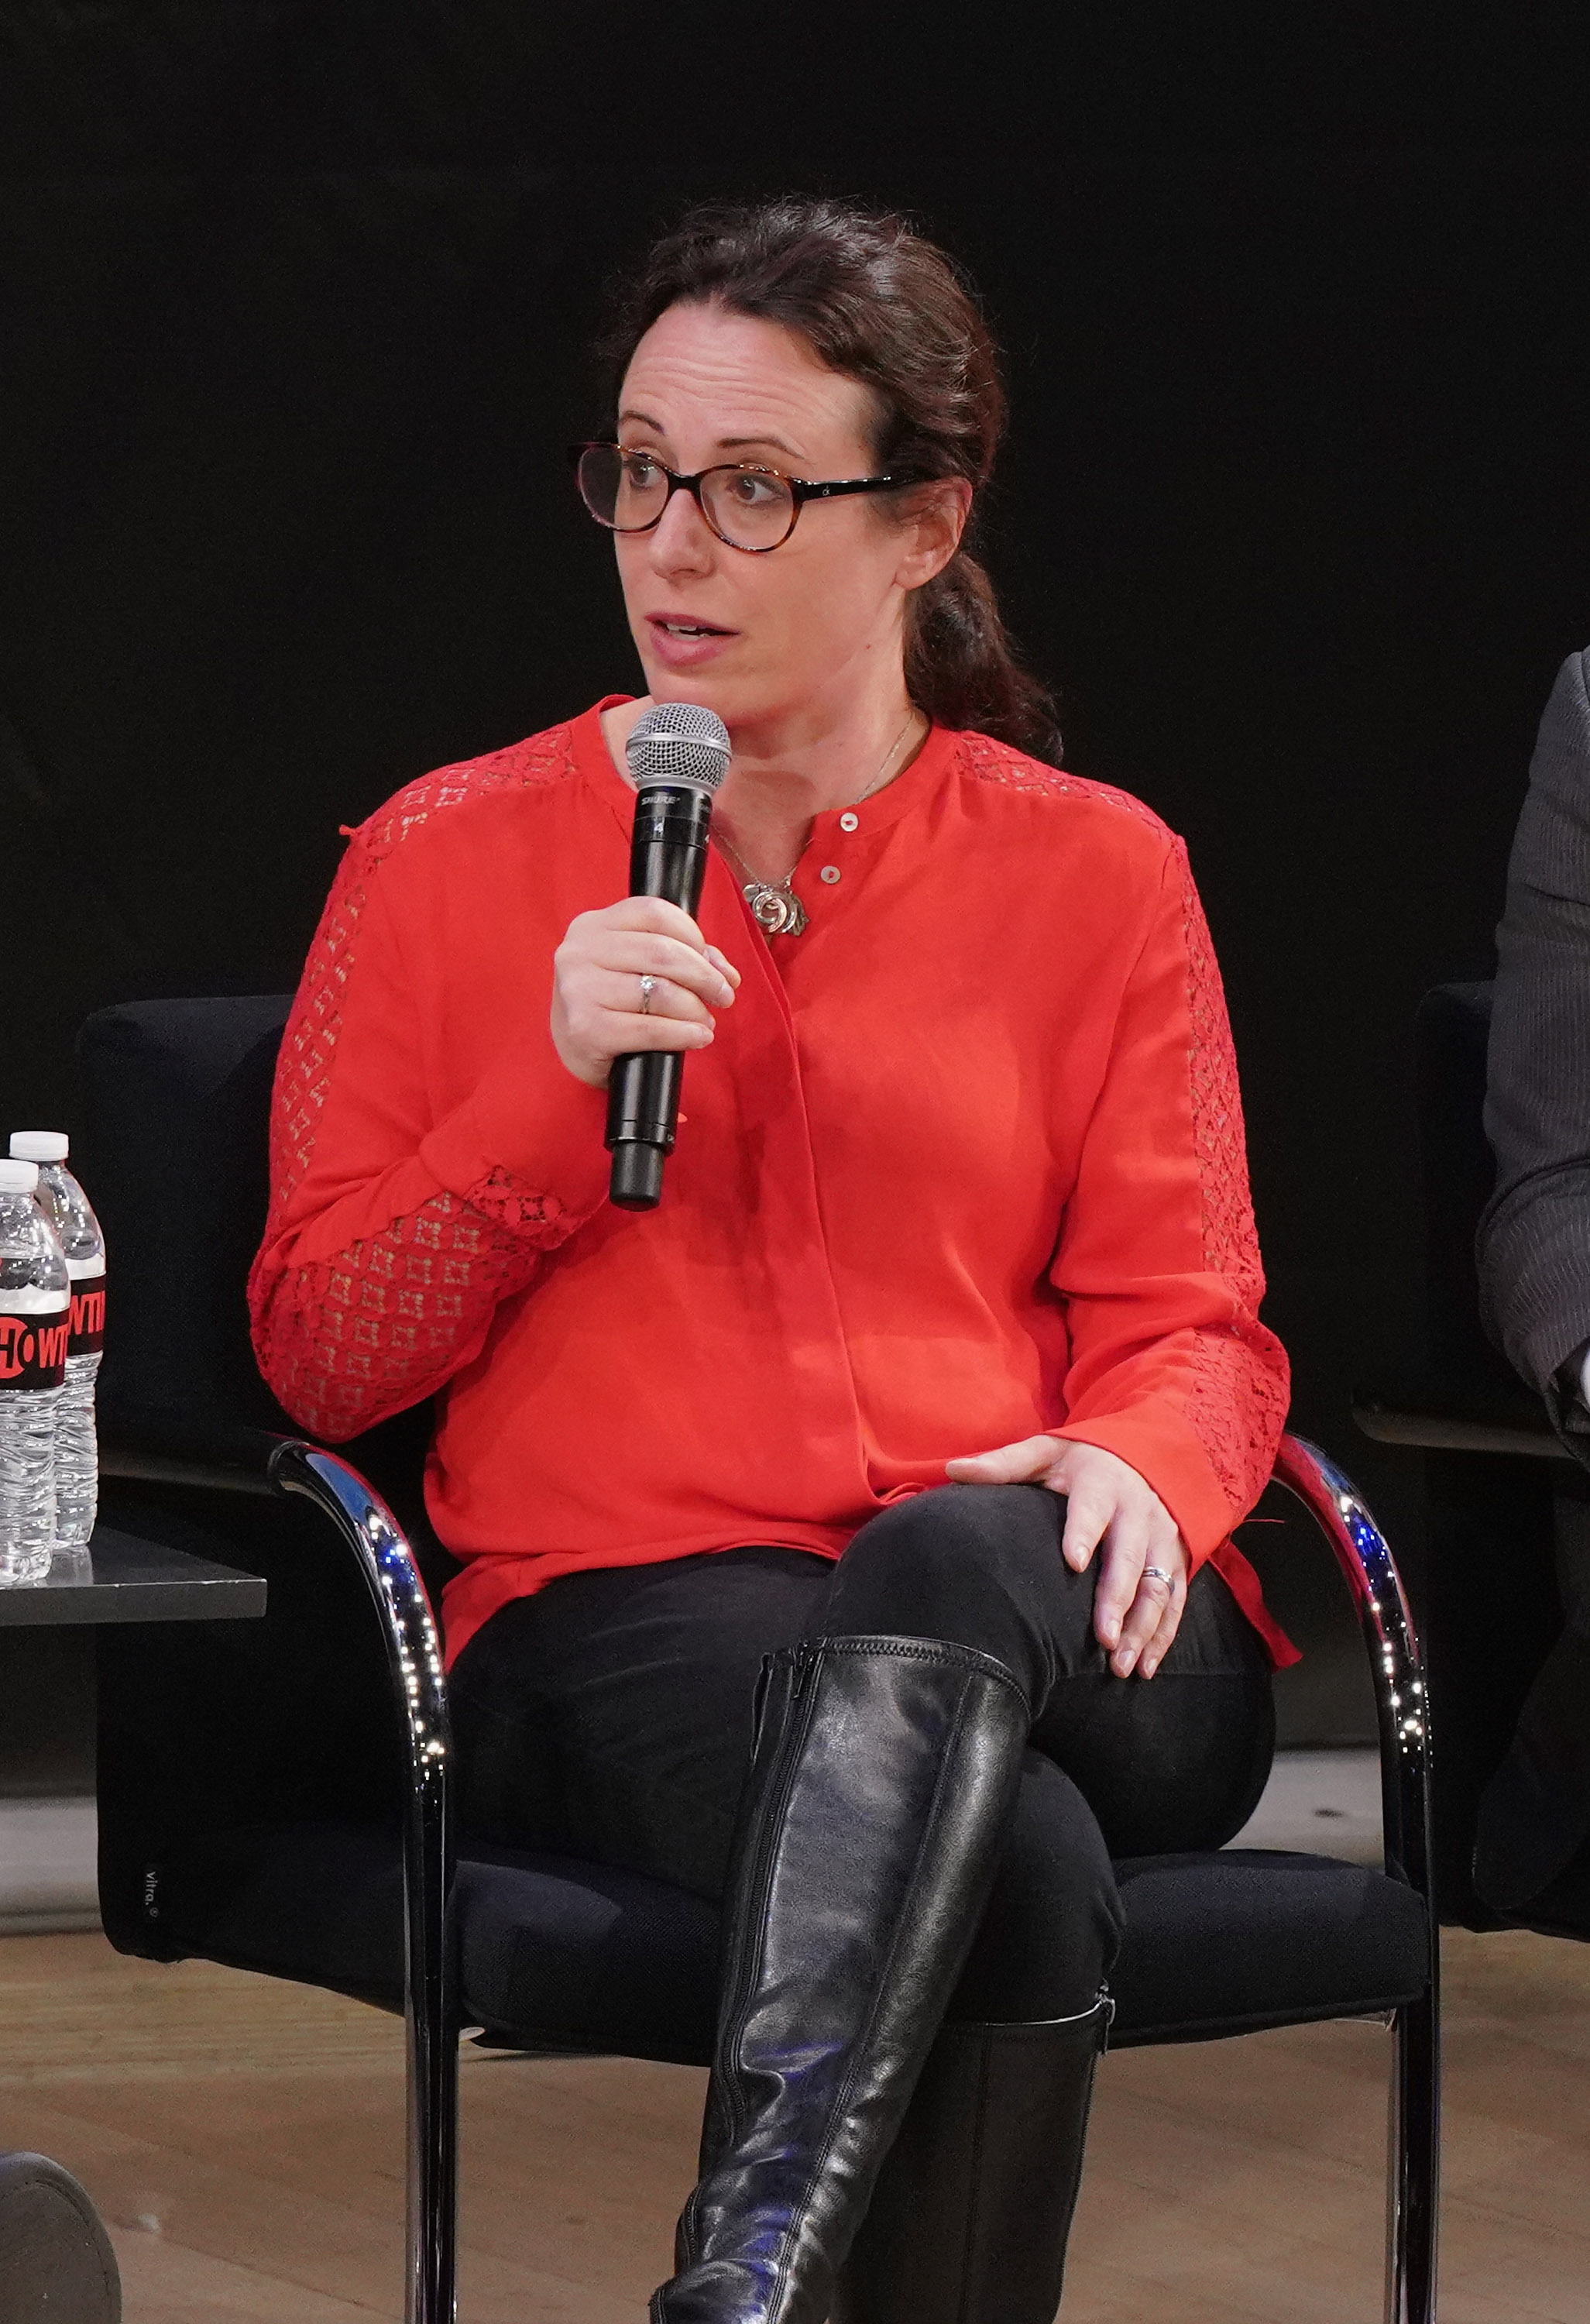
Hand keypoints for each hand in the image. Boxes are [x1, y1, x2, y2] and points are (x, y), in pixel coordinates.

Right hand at [551, 897, 740, 1088]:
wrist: (572, 1049)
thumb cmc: (610, 1003)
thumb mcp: (633, 966)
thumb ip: (678, 956)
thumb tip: (725, 973)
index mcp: (591, 925)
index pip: (655, 913)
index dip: (693, 935)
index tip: (710, 961)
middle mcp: (579, 952)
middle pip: (662, 951)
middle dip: (704, 976)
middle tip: (723, 995)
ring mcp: (579, 990)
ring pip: (660, 991)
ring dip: (695, 1009)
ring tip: (705, 1021)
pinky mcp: (586, 1029)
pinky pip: (650, 1029)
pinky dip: (683, 1034)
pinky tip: (698, 1037)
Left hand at [944, 1436, 1188, 1677]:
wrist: (1145, 1454)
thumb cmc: (1081, 1461)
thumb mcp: (1045, 1452)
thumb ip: (1004, 1464)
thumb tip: (954, 1470)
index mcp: (1101, 1483)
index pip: (1092, 1509)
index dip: (1084, 1533)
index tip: (1072, 1562)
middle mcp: (1137, 1511)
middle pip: (1130, 1556)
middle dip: (1118, 1598)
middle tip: (1104, 1638)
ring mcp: (1161, 1538)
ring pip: (1158, 1585)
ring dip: (1143, 1627)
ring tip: (1121, 1663)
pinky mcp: (1175, 1559)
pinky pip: (1174, 1601)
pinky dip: (1163, 1635)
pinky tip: (1145, 1667)